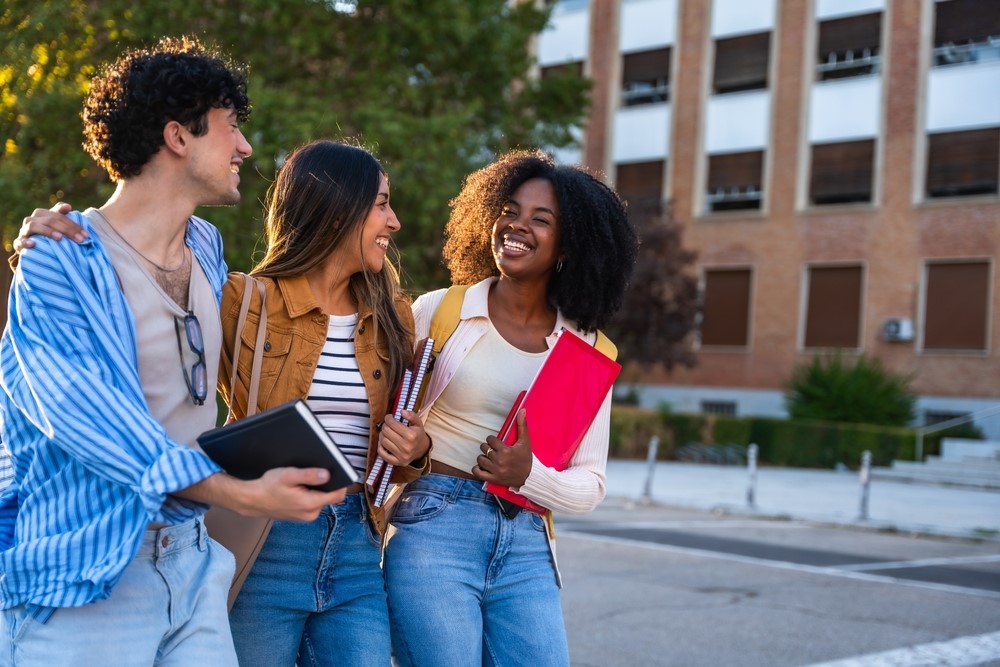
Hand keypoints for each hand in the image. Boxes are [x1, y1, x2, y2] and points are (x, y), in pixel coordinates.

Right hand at [15, 202, 87, 252]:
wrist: (31, 246)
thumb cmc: (48, 234)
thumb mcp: (56, 225)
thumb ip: (62, 214)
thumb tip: (68, 206)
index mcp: (42, 214)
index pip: (59, 216)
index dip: (73, 224)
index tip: (86, 234)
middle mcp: (32, 220)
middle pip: (50, 220)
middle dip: (67, 229)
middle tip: (80, 240)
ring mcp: (24, 231)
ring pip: (33, 226)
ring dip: (47, 231)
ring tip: (59, 238)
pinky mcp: (18, 243)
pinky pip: (19, 241)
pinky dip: (25, 242)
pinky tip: (33, 244)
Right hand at [181, 467, 345, 521]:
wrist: (252, 500)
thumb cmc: (268, 486)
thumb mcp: (289, 475)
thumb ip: (309, 475)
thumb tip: (328, 474)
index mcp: (310, 504)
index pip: (338, 495)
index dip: (341, 482)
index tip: (339, 471)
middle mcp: (311, 514)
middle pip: (330, 496)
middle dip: (326, 485)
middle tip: (315, 473)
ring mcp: (306, 517)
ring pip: (321, 500)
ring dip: (317, 490)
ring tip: (303, 480)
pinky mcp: (300, 516)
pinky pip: (312, 504)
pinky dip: (309, 495)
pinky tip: (298, 488)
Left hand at [378, 410, 430, 465]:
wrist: (422, 450)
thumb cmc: (418, 435)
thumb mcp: (418, 423)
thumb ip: (412, 415)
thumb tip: (402, 411)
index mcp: (412, 435)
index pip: (392, 423)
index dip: (388, 418)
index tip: (389, 417)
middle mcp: (406, 446)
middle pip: (386, 432)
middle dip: (384, 426)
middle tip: (386, 424)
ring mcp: (401, 455)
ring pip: (383, 441)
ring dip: (381, 435)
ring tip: (385, 432)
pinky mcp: (397, 462)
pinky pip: (382, 454)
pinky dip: (380, 447)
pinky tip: (383, 442)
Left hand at [473, 408, 531, 486]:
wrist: (529, 478)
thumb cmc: (526, 459)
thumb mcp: (525, 442)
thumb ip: (522, 425)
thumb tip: (522, 410)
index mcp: (506, 451)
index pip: (490, 439)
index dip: (492, 440)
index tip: (497, 443)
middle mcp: (499, 461)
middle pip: (483, 448)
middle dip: (487, 448)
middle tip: (494, 450)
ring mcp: (495, 471)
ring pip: (480, 459)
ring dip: (483, 458)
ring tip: (490, 458)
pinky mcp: (493, 479)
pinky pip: (477, 472)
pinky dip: (477, 469)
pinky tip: (483, 466)